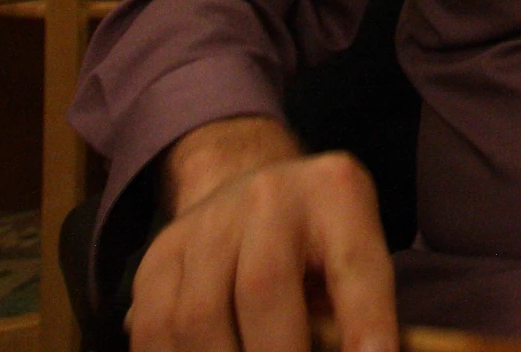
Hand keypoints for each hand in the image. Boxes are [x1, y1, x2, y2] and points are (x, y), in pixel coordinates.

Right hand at [132, 119, 396, 351]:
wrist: (252, 191)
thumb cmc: (319, 245)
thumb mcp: (352, 254)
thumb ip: (355, 311)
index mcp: (334, 193)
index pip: (355, 263)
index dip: (366, 321)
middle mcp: (268, 197)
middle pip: (264, 289)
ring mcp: (206, 224)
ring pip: (198, 317)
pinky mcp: (159, 257)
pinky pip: (154, 329)